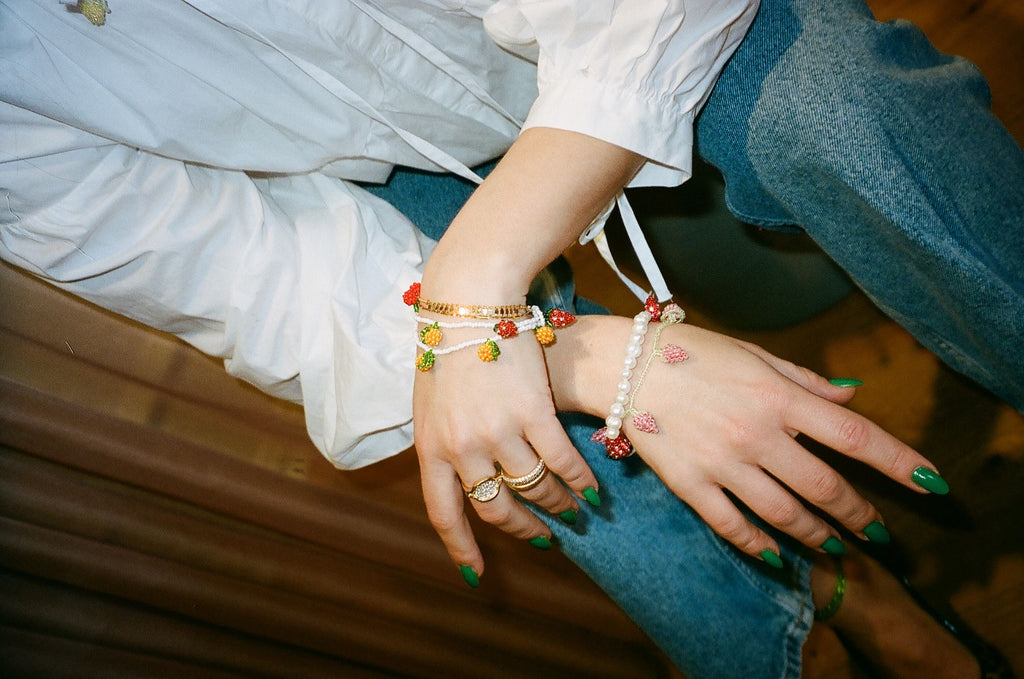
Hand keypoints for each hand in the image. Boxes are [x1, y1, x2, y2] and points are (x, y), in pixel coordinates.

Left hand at [413, 313, 598, 581]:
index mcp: (432, 448)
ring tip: (574, 509)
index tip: (478, 572)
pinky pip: (562, 462)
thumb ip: (443, 443)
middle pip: (497, 509)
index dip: (463, 548)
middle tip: (546, 536)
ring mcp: (499, 432)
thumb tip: (463, 479)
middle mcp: (463, 448)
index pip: (445, 513)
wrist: (469, 304)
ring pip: (535, 489)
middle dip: (525, 529)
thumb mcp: (429, 404)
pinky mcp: (534, 413)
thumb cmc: (447, 348)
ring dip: (559, 505)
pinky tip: (591, 487)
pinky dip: (580, 480)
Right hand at [547, 315, 944, 561]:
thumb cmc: (689, 352)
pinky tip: (776, 554)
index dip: (899, 463)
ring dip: (818, 535)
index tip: (930, 483)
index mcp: (776, 396)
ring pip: (785, 514)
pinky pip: (733, 526)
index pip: (853, 436)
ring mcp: (722, 463)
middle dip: (859, 514)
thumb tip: (853, 398)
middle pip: (826, 487)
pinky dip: (760, 546)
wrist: (620, 367)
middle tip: (875, 530)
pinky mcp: (690, 484)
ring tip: (834, 544)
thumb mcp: (753, 354)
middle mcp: (756, 434)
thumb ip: (806, 381)